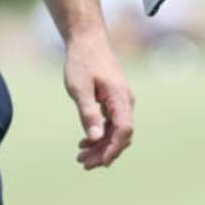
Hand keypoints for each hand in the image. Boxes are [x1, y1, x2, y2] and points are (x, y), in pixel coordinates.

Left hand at [63, 33, 134, 168]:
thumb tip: (96, 137)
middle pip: (121, 135)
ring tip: (81, 156)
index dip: (113, 149)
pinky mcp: (114, 100)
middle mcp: (125, 101)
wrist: (87, 40)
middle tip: (83, 163)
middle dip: (104, 152)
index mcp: (120, 98)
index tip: (99, 162)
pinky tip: (85, 141)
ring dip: (101, 146)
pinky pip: (112, 123)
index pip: (124, 130)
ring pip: (116, 131)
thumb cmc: (82, 62)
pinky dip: (100, 135)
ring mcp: (121, 101)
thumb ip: (88, 113)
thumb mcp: (79, 88)